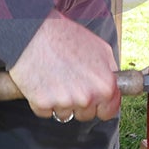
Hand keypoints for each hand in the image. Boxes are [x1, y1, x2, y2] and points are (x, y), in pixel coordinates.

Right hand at [7, 13, 121, 121]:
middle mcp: (86, 97)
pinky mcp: (42, 104)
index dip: (102, 106)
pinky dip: (43, 101)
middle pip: (86, 115)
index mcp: (104, 86)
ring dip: (60, 102)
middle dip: (79, 103)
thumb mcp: (101, 49)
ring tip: (55, 79)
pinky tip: (43, 82)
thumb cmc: (66, 37)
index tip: (96, 102)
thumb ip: (110, 71)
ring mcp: (64, 102)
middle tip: (70, 82)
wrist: (33, 33)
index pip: (109, 112)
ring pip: (65, 114)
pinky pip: (45, 112)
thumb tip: (114, 86)